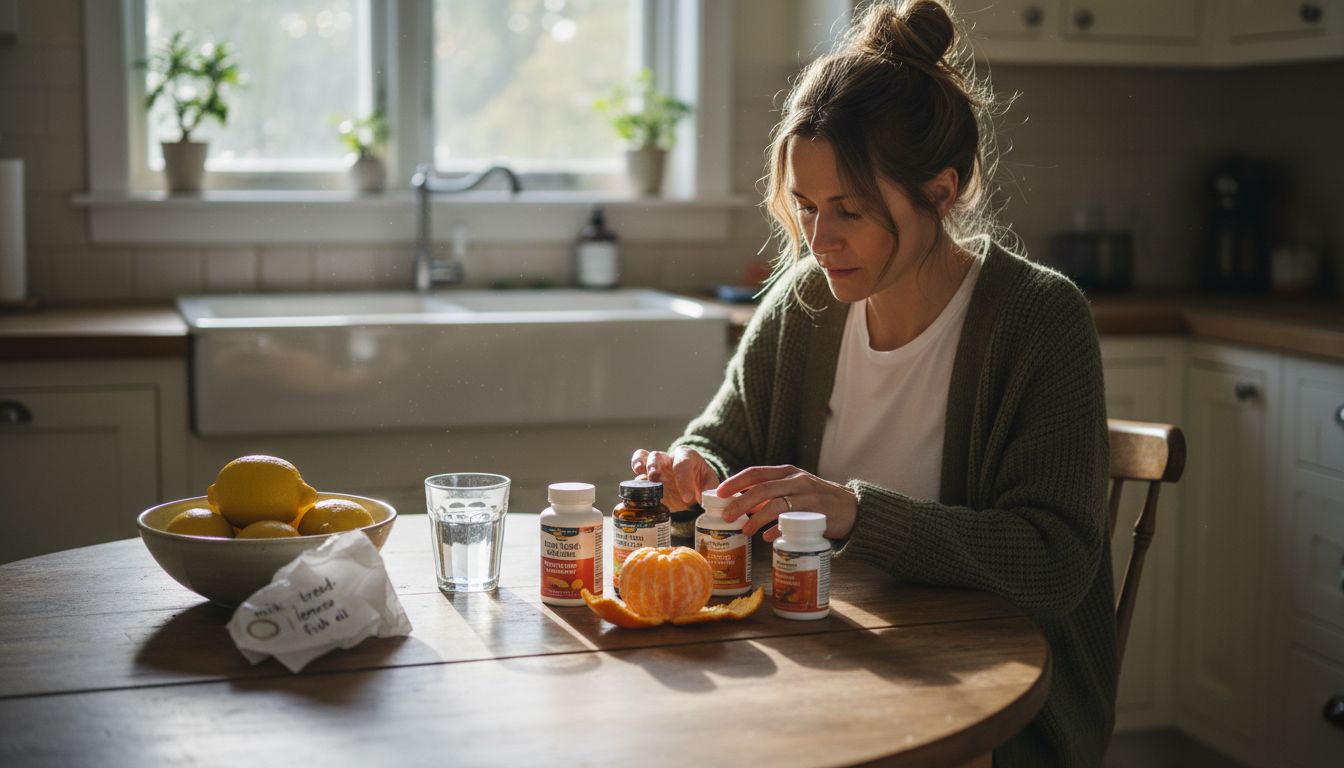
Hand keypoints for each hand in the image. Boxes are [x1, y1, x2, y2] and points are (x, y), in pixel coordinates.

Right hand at [630, 446, 718, 510]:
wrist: (692, 484)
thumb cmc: (700, 481)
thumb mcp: (709, 484)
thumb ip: (709, 490)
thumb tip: (706, 500)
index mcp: (687, 456)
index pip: (683, 464)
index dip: (684, 480)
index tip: (687, 498)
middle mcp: (669, 458)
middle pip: (658, 456)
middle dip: (655, 467)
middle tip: (656, 479)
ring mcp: (657, 465)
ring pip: (645, 458)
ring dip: (643, 467)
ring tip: (644, 478)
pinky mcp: (648, 473)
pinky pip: (638, 463)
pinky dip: (636, 467)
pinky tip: (636, 476)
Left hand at [716, 464, 856, 540]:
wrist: (853, 508)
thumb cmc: (817, 500)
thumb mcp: (795, 489)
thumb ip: (772, 494)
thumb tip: (742, 506)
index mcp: (787, 472)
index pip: (756, 473)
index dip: (735, 482)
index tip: (719, 493)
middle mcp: (796, 480)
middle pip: (761, 489)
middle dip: (740, 502)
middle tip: (726, 517)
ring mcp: (807, 495)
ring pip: (775, 504)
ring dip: (756, 519)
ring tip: (745, 531)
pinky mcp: (817, 512)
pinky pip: (792, 521)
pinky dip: (777, 529)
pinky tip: (768, 537)